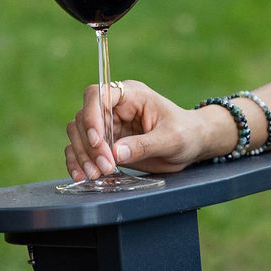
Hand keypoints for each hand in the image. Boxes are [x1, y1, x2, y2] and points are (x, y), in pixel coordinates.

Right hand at [64, 80, 227, 179]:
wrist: (192, 145)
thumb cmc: (187, 134)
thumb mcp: (171, 139)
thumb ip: (144, 145)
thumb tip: (115, 153)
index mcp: (131, 95)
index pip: (98, 95)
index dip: (92, 116)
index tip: (97, 141)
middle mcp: (115, 107)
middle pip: (83, 118)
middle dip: (89, 145)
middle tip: (103, 167)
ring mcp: (108, 125)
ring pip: (78, 134)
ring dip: (82, 155)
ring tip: (94, 175)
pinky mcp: (105, 143)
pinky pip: (81, 149)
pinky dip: (77, 162)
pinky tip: (81, 176)